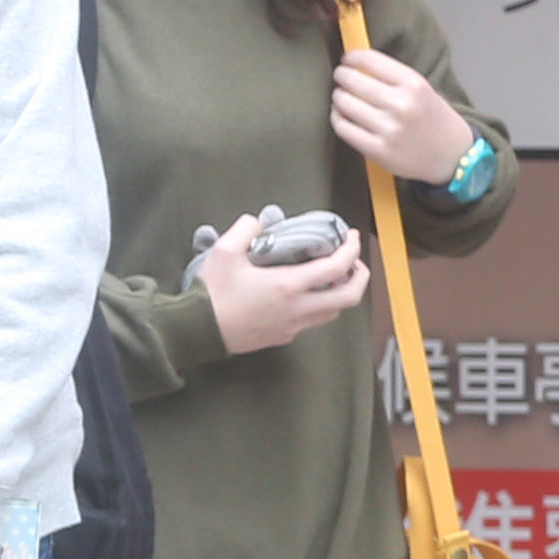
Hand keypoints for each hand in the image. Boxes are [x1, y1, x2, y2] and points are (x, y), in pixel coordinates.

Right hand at [197, 210, 369, 350]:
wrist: (197, 331)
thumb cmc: (212, 292)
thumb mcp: (224, 251)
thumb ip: (245, 229)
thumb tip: (259, 221)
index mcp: (289, 286)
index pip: (336, 268)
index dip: (351, 250)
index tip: (352, 237)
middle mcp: (298, 309)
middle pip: (348, 297)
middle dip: (360, 277)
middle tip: (355, 261)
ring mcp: (292, 326)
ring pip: (333, 313)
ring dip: (341, 294)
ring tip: (334, 277)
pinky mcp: (283, 337)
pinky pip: (312, 322)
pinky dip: (320, 306)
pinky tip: (307, 294)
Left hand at [329, 50, 475, 186]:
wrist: (453, 156)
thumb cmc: (434, 119)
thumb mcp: (423, 90)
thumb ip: (393, 78)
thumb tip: (354, 66)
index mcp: (414, 85)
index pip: (370, 60)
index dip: (352, 58)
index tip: (347, 60)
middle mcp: (401, 105)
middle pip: (352, 81)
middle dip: (342, 76)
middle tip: (342, 78)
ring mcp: (389, 129)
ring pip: (344, 103)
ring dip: (339, 97)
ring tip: (343, 98)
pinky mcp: (378, 150)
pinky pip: (343, 127)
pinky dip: (338, 118)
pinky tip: (343, 116)